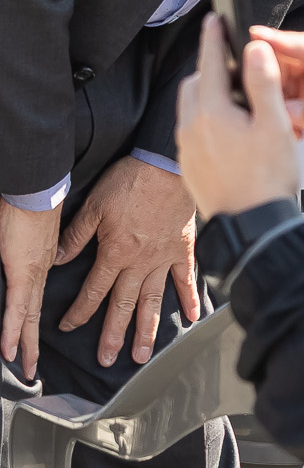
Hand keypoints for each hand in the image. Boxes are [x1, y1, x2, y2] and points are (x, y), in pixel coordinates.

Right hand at [2, 201, 58, 377]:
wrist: (37, 189)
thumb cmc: (30, 203)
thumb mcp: (31, 233)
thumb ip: (30, 251)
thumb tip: (28, 259)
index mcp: (42, 261)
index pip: (36, 298)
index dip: (34, 320)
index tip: (34, 337)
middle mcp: (40, 270)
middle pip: (35, 313)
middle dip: (34, 342)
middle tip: (33, 367)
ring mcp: (32, 271)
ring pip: (28, 315)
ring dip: (26, 343)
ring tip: (26, 366)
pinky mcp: (22, 270)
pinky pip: (17, 306)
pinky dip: (13, 328)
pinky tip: (10, 348)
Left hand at [53, 157, 199, 367]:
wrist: (166, 164)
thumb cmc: (129, 181)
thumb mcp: (94, 206)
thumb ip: (76, 236)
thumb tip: (58, 260)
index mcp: (115, 252)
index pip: (93, 291)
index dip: (79, 312)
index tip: (69, 327)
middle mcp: (139, 261)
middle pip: (123, 305)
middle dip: (113, 335)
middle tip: (108, 360)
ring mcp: (164, 257)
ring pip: (152, 300)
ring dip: (147, 329)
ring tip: (142, 355)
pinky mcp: (183, 248)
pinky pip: (186, 278)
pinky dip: (188, 299)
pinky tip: (191, 319)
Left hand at [173, 20, 299, 222]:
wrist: (252, 226)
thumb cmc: (268, 177)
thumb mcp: (275, 125)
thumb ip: (264, 83)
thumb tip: (254, 49)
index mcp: (212, 112)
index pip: (210, 63)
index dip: (213, 38)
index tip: (214, 20)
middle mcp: (192, 128)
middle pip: (195, 84)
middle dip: (210, 68)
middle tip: (234, 64)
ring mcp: (187, 149)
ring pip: (191, 108)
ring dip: (208, 94)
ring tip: (238, 100)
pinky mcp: (190, 166)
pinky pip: (193, 131)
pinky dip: (207, 119)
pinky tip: (231, 131)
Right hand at [254, 26, 303, 182]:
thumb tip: (285, 109)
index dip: (278, 40)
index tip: (251, 35)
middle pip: (288, 60)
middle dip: (265, 71)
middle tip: (245, 89)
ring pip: (284, 79)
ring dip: (271, 95)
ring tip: (264, 114)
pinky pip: (288, 97)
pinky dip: (280, 109)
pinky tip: (283, 128)